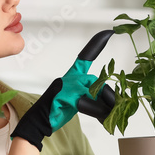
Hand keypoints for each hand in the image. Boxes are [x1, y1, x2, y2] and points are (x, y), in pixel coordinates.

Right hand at [11, 30, 116, 149]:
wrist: (39, 121)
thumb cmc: (58, 110)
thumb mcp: (78, 101)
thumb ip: (91, 96)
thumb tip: (111, 101)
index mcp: (73, 76)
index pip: (85, 57)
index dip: (97, 44)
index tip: (108, 33)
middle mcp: (70, 77)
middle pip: (96, 79)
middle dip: (108, 95)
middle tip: (115, 108)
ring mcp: (67, 86)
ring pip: (93, 90)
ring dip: (103, 105)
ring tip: (107, 117)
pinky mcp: (66, 96)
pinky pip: (87, 101)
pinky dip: (96, 111)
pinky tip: (100, 119)